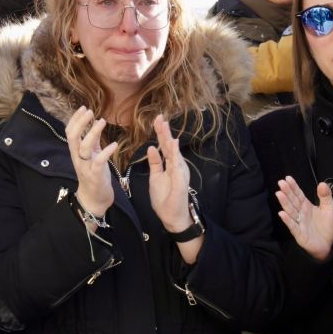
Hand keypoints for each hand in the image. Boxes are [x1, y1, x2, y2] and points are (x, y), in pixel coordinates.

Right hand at [64, 106, 119, 218]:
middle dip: (80, 123)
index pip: (70, 133)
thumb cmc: (94, 175)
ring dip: (93, 133)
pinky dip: (106, 152)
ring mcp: (86, 167)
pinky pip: (99, 162)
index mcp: (76, 153)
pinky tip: (114, 144)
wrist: (94, 200)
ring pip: (84, 148)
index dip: (75, 120)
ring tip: (102, 121)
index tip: (83, 108)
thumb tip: (94, 123)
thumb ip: (92, 141)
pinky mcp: (96, 175)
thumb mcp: (92, 156)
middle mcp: (78, 159)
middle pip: (73, 138)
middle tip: (90, 111)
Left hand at [145, 116, 192, 233]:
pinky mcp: (181, 180)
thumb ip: (155, 163)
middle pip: (170, 146)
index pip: (165, 146)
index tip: (156, 120)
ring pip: (174, 152)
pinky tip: (172, 143)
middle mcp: (177, 166)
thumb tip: (151, 147)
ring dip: (169, 138)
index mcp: (170, 165)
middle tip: (159, 117)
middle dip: (164, 131)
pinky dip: (174, 154)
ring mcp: (180, 172)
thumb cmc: (165, 198)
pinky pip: (177, 165)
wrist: (172, 216)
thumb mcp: (156, 177)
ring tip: (164, 125)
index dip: (161, 133)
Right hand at [275, 175, 332, 261]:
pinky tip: (282, 213)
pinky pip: (293, 226)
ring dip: (284, 203)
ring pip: (291, 211)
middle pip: (293, 201)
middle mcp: (301, 213)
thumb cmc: (328, 227)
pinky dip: (287, 220)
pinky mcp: (300, 234)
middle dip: (287, 192)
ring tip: (279, 194)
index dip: (293, 187)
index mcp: (307, 206)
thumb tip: (322, 183)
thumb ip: (326, 196)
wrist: (330, 244)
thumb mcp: (329, 209)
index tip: (287, 178)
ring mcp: (299, 223)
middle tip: (281, 183)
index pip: (298, 194)